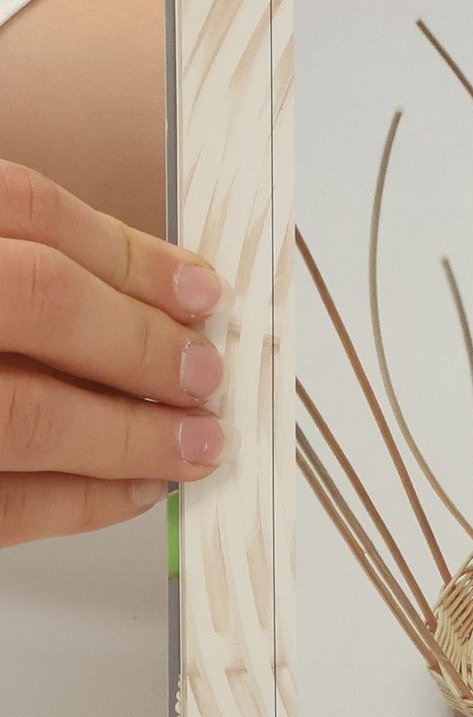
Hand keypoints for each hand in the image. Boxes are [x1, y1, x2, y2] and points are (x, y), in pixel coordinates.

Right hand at [0, 159, 225, 545]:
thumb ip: (25, 262)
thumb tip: (160, 296)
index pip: (29, 211)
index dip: (132, 255)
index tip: (204, 291)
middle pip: (41, 301)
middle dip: (145, 342)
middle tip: (208, 375)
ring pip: (29, 414)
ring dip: (132, 434)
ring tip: (200, 444)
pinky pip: (4, 505)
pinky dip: (81, 501)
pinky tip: (138, 488)